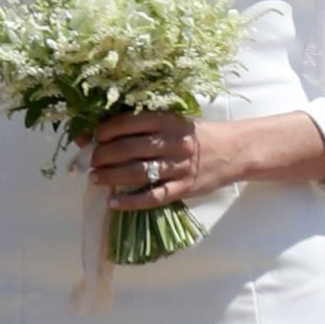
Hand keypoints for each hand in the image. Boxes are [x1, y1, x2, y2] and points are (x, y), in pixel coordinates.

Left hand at [85, 112, 324, 206]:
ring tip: (95, 178)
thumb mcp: (173, 122)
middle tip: (90, 160)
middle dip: (104, 155)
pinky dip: (131, 201)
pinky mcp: (185, 188)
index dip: (106, 131)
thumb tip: (100, 132)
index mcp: (169, 120)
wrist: (234, 151)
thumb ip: (143, 126)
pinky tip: (113, 202)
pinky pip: (153, 197)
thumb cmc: (196, 135)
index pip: (129, 123)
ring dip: (111, 176)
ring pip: (138, 173)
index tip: (92, 137)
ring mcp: (180, 167)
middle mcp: (174, 142)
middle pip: (130, 149)